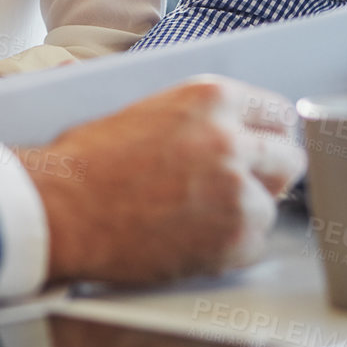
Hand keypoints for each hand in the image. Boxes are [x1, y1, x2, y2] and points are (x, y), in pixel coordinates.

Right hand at [22, 76, 304, 285]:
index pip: (277, 113)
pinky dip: (229, 249)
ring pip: (271, 206)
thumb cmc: (83, 161)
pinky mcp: (233, 237)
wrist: (58, 208)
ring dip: (244, 215)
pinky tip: (192, 240)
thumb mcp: (139, 107)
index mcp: (209, 97)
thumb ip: (189, 110)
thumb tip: (215, 107)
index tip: (264, 148)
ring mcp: (236, 189)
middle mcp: (231, 138)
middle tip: (238, 187)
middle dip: (267, 174)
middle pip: (289, 158)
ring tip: (199, 218)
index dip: (269, 135)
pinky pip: (255, 246)